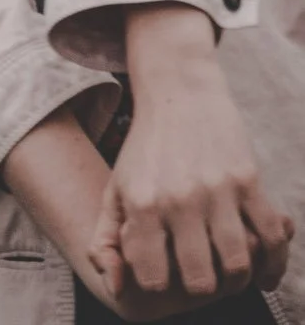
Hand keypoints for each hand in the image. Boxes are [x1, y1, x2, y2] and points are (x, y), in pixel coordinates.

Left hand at [90, 7, 291, 308]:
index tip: (165, 268)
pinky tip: (263, 271)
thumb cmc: (144, 149)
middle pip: (200, 281)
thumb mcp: (115, 189)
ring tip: (230, 270)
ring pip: (238, 265)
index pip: (154, 279)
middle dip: (203, 286)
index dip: (160, 281)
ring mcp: (217, 189)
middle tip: (203, 273)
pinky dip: (273, 264)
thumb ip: (106, 241)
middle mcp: (179, 199)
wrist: (178, 91)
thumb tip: (117, 288)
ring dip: (237, 278)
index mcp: (142, 203)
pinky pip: (270, 237)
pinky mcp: (247, 178)